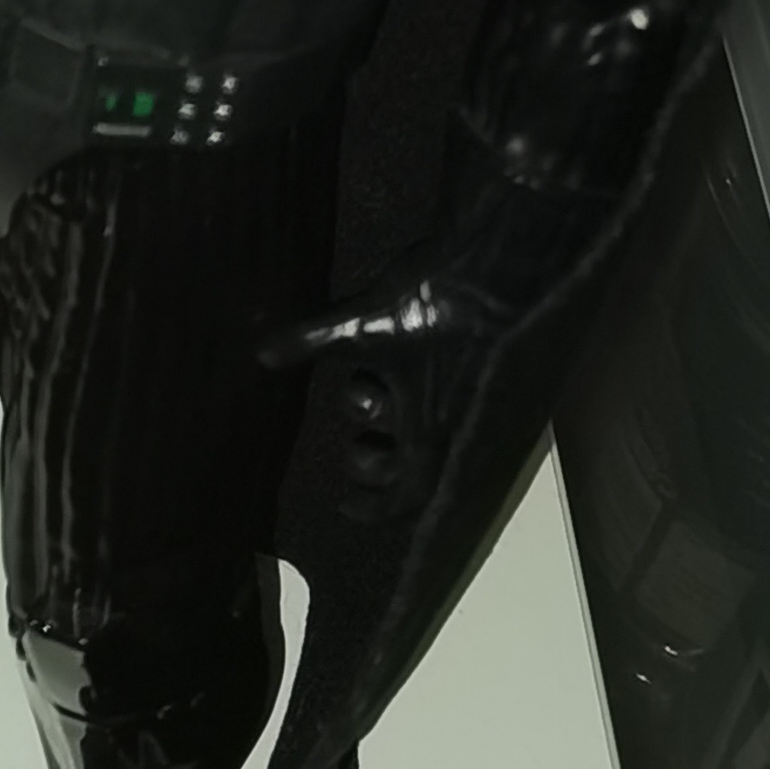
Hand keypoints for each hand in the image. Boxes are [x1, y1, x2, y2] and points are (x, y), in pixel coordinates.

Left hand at [266, 225, 547, 501]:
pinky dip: (419, 392)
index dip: (376, 505)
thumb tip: (262, 355)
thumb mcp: (364, 323)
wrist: (508, 263)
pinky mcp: (494, 371)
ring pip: (435, 432)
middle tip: (356, 445)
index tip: (347, 506)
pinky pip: (451, 399)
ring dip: (395, 420)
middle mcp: (466, 424)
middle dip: (381, 461)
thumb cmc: (438, 302)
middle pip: (422, 469)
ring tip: (364, 389)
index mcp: (436, 428)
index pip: (409, 491)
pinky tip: (397, 365)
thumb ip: (312, 340)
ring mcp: (484, 400)